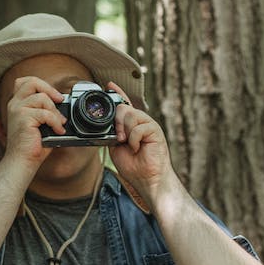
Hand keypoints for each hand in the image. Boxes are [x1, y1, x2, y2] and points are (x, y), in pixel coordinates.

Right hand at [0, 76, 66, 167]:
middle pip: (32, 82)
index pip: (25, 81)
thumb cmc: (31, 145)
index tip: (54, 96)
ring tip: (59, 124)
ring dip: (55, 112)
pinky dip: (56, 122)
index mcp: (17, 103)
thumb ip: (46, 110)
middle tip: (60, 101)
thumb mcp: (39, 123)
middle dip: (50, 89)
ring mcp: (18, 110)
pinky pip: (46, 114)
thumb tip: (63, 104)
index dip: (41, 84)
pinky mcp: (23, 119)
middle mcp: (15, 104)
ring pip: (42, 98)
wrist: (22, 161)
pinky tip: (58, 131)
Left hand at [107, 81, 176, 205]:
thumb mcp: (116, 147)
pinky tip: (137, 148)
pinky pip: (138, 127)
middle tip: (118, 139)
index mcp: (131, 125)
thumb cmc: (133, 166)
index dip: (117, 94)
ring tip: (128, 144)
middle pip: (124, 108)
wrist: (146, 179)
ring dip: (124, 131)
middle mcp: (140, 122)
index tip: (109, 85)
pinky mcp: (155, 130)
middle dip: (116, 122)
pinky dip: (133, 139)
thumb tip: (108, 121)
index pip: (124, 105)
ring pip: (130, 115)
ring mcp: (148, 125)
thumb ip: (112, 132)